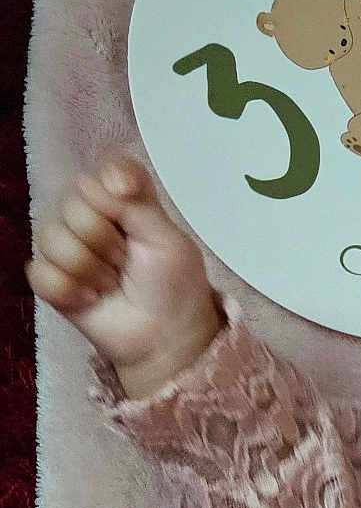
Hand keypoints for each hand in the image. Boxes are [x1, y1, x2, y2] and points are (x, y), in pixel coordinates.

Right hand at [26, 154, 222, 398]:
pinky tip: (90, 299)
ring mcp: (65, 246)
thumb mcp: (170, 241)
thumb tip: (100, 182)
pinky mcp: (51, 279)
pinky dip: (69, 291)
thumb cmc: (174, 289)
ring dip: (89, 269)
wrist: (165, 338)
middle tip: (126, 264)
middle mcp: (87, 215)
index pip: (103, 169)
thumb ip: (139, 204)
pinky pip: (40, 273)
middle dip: (105, 242)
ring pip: (51, 237)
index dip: (110, 180)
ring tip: (111, 284)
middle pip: (73, 206)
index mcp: (121, 199)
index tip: (125, 196)